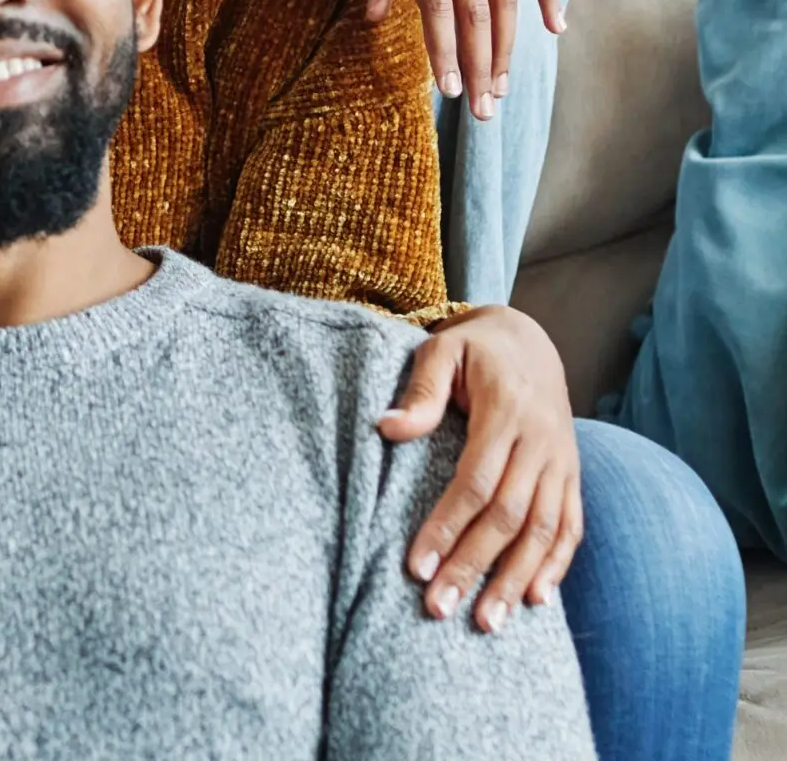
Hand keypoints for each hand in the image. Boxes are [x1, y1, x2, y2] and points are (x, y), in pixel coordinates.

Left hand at [379, 306, 582, 630]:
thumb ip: (421, 391)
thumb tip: (388, 428)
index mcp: (506, 410)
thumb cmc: (476, 349)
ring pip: (543, 530)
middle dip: (474, 566)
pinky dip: (557, 566)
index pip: (476, 481)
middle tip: (439, 608)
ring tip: (487, 622)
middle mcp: (540, 440)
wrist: (531, 338)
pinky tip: (538, 601)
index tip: (418, 567)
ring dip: (516, 580)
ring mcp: (562, 460)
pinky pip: (571, 526)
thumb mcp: (444, 350)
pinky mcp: (572, 474)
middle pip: (508, 516)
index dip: (448, 526)